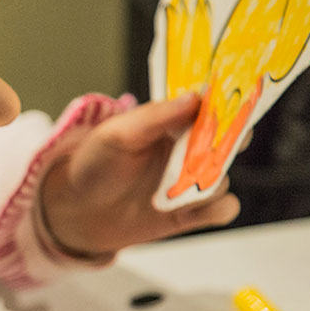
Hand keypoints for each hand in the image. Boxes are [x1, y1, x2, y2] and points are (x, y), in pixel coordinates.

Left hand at [40, 92, 241, 254]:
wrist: (77, 211)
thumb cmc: (94, 165)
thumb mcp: (116, 134)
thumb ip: (154, 117)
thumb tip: (195, 98)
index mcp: (172, 123)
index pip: (210, 108)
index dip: (226, 105)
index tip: (232, 105)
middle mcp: (188, 151)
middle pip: (228, 141)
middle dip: (232, 142)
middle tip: (217, 146)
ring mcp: (191, 182)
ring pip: (223, 178)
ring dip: (210, 182)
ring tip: (178, 188)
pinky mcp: (191, 212)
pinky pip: (222, 209)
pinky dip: (217, 208)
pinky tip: (194, 207)